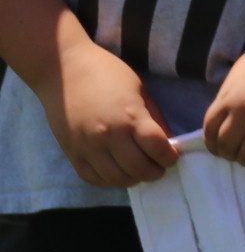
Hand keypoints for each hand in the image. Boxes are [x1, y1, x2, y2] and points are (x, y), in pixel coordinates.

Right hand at [39, 36, 178, 186]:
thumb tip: (167, 142)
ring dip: (133, 179)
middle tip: (160, 167)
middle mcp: (109, 136)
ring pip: (115, 178)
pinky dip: (108, 180)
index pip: (156, 147)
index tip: (173, 156)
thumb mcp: (140, 90)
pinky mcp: (71, 153)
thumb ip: (154, 118)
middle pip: (138, 168)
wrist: (64, 71)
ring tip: (140, 171)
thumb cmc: (107, 74)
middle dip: (154, 172)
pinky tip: (118, 172)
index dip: (169, 157)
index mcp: (130, 116)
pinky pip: (92, 177)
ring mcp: (87, 147)